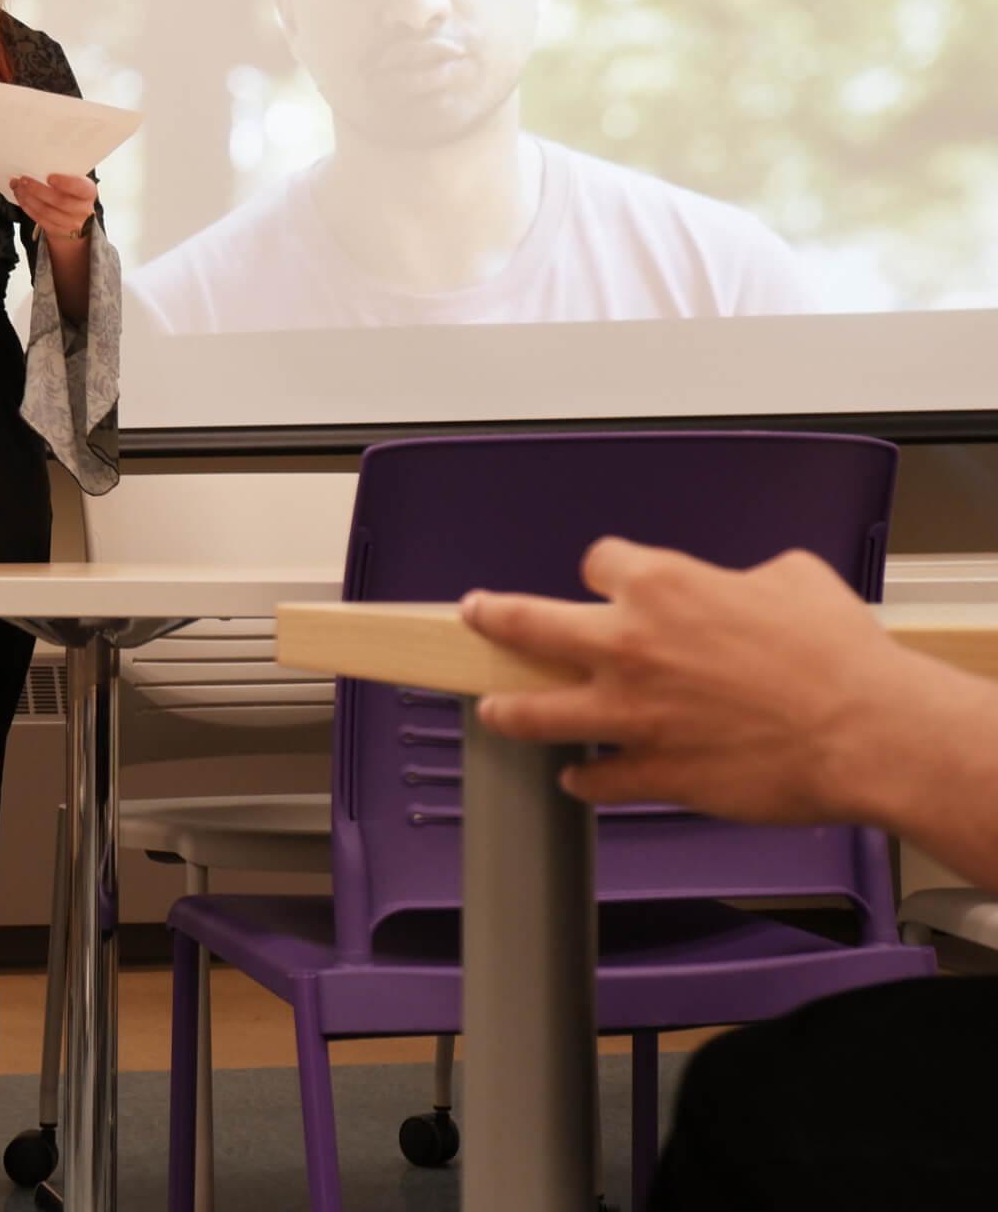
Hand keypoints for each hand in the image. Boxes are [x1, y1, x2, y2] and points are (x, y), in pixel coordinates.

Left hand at [11, 174, 96, 243]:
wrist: (76, 216)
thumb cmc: (73, 192)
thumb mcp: (75, 182)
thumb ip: (64, 175)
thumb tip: (40, 165)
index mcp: (88, 192)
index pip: (79, 188)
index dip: (65, 183)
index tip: (50, 177)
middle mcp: (82, 210)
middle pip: (59, 201)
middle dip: (38, 189)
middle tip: (24, 180)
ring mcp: (70, 223)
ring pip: (46, 211)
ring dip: (28, 198)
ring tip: (18, 187)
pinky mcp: (56, 230)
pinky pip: (39, 219)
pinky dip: (27, 207)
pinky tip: (21, 197)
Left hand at [461, 540, 924, 823]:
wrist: (867, 732)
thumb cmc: (840, 659)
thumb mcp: (793, 578)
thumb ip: (742, 578)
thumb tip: (740, 587)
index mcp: (661, 586)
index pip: (598, 563)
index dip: (606, 573)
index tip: (606, 583)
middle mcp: (629, 645)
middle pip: (525, 623)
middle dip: (492, 616)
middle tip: (477, 614)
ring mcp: (631, 713)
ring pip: (534, 712)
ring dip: (508, 711)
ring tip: (492, 710)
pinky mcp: (651, 770)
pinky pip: (594, 779)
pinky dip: (584, 781)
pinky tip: (577, 780)